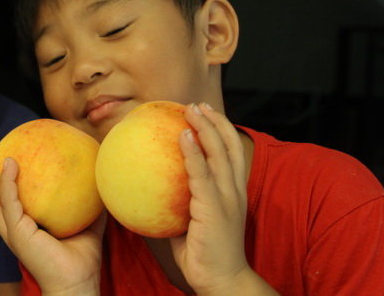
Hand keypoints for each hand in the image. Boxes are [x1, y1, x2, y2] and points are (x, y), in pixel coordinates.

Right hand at [0, 155, 104, 295]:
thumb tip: (100, 182)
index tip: (2, 163)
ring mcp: (13, 232)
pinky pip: (8, 201)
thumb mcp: (87, 224)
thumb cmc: (82, 260)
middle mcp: (13, 231)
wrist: (78, 283)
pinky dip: (6, 182)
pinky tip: (11, 165)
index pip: (3, 207)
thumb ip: (90, 204)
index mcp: (24, 230)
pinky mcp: (17, 232)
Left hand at [170, 102, 252, 293]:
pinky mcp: (215, 207)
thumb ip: (179, 203)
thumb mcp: (193, 222)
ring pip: (219, 152)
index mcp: (233, 192)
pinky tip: (182, 135)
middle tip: (196, 105)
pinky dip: (193, 151)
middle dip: (215, 120)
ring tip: (190, 110)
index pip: (232, 152)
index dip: (221, 129)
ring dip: (205, 127)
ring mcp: (227, 197)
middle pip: (229, 145)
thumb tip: (149, 189)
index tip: (205, 114)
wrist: (222, 280)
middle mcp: (234, 190)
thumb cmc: (205, 253)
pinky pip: (201, 173)